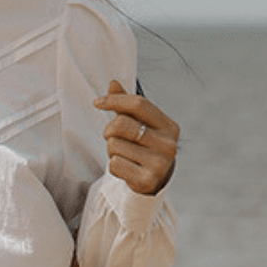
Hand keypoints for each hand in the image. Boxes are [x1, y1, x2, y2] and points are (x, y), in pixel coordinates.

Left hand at [96, 80, 179, 194]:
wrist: (153, 183)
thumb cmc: (144, 149)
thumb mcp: (140, 125)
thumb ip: (126, 106)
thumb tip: (113, 83)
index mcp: (169, 126)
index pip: (139, 104)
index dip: (114, 100)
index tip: (97, 102)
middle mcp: (168, 144)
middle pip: (121, 124)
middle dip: (109, 130)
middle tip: (113, 138)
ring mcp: (160, 163)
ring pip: (114, 145)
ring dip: (111, 150)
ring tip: (124, 155)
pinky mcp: (147, 180)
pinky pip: (114, 164)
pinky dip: (113, 166)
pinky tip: (125, 169)